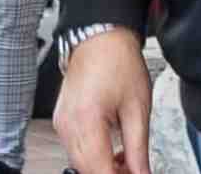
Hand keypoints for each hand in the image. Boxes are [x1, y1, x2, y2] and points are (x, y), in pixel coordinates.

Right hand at [55, 28, 151, 173]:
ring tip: (128, 164)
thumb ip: (139, 150)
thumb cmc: (118, 64)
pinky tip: (112, 153)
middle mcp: (67, 123)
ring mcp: (61, 121)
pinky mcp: (62, 119)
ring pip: (78, 161)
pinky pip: (74, 148)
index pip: (98, 169)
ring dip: (102, 168)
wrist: (99, 39)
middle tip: (135, 171)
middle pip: (85, 169)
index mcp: (86, 120)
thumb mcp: (138, 110)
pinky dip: (93, 157)